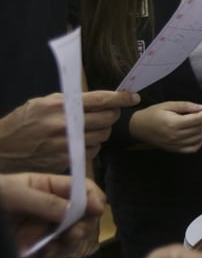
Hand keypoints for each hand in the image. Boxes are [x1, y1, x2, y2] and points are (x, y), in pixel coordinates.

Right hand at [0, 90, 139, 172]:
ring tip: (91, 128)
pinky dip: (93, 145)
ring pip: (103, 136)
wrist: (3, 150)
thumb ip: (70, 101)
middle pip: (107, 119)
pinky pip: (93, 151)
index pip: (100, 99)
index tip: (133, 97)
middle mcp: (65, 124)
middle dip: (113, 115)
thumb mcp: (42, 103)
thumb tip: (99, 99)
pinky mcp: (67, 160)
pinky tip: (82, 142)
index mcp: (60, 105)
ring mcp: (67, 144)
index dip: (121, 98)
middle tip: (109, 113)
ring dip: (103, 131)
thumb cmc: (23, 123)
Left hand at [0, 173, 104, 257]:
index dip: (93, 197)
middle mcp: (46, 211)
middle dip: (80, 227)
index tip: (97, 210)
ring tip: (48, 248)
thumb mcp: (10, 192)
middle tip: (71, 234)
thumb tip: (77, 209)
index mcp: (44, 188)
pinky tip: (34, 257)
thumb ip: (43, 200)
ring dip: (63, 246)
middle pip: (80, 218)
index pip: (81, 189)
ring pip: (67, 242)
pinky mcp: (27, 254)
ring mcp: (37, 234)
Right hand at [129, 102, 201, 152]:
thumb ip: (185, 106)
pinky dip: (197, 142)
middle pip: (199, 129)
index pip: (198, 119)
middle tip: (197, 114)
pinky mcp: (174, 150)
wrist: (138, 127)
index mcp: (174, 123)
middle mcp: (176, 136)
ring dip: (200, 130)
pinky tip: (194, 135)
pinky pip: (192, 149)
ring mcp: (175, 145)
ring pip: (198, 138)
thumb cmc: (153, 113)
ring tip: (194, 123)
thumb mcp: (168, 105)